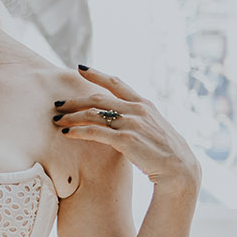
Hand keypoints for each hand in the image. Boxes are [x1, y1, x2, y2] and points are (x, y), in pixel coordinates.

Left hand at [53, 65, 199, 192]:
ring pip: (93, 114)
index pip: (116, 83)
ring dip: (71, 116)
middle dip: (74, 100)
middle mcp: (137, 109)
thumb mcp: (153, 127)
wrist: (179, 168)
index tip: (80, 68)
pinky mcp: (125, 140)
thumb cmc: (164, 152)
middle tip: (57, 103)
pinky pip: (95, 132)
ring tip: (56, 120)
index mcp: (144, 104)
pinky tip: (66, 133)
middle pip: (98, 98)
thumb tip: (122, 118)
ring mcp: (131, 124)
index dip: (97, 74)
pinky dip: (78, 131)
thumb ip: (138, 119)